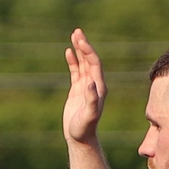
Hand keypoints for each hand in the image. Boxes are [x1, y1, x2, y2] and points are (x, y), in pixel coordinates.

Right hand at [63, 29, 105, 145]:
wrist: (80, 137)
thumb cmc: (85, 128)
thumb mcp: (89, 115)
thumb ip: (91, 99)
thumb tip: (89, 82)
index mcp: (99, 87)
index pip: (94, 64)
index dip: (88, 51)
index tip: (81, 40)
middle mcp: (94, 84)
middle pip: (90, 60)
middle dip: (84, 45)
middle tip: (77, 31)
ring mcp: (86, 86)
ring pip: (83, 63)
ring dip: (79, 50)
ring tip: (74, 35)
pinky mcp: (77, 90)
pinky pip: (75, 71)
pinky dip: (73, 61)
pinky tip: (69, 51)